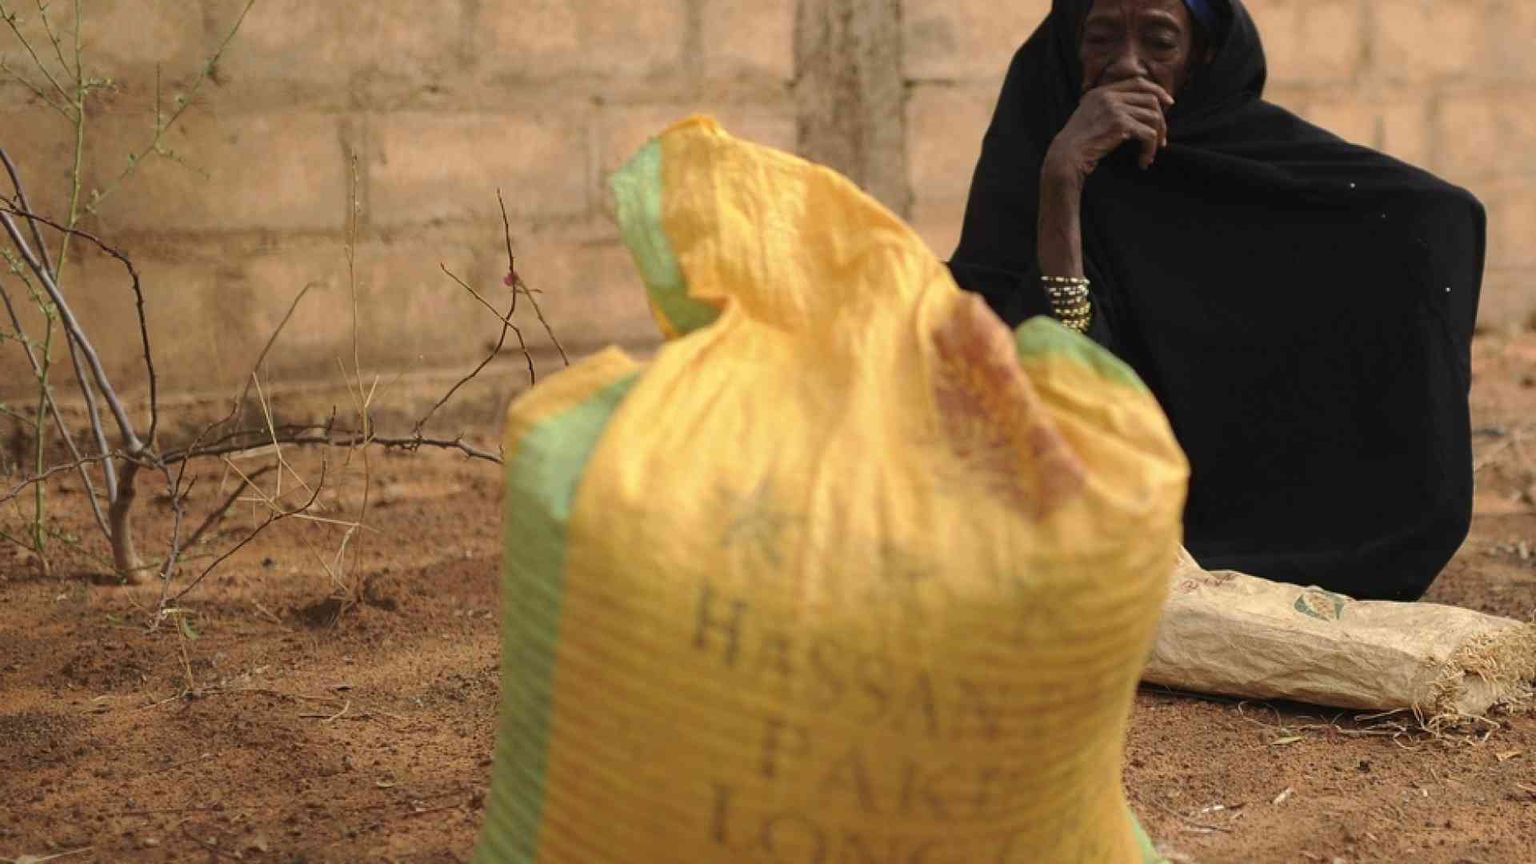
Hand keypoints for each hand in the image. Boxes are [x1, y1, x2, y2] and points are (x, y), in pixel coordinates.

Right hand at [1043, 77, 1174, 183]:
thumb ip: (1108, 107)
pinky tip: (1144, 161)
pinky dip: (1150, 149)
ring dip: (1157, 137)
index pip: (1138, 82)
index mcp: (1102, 92)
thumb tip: (1137, 110)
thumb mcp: (1089, 115)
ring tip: (1153, 152)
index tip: (1169, 102)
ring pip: (1153, 117)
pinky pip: (1148, 134)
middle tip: (1162, 138)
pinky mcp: (1120, 125)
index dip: (1157, 90)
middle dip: (1161, 119)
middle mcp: (1109, 96)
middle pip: (1150, 99)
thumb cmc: (1078, 142)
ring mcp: (1114, 109)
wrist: (1066, 156)